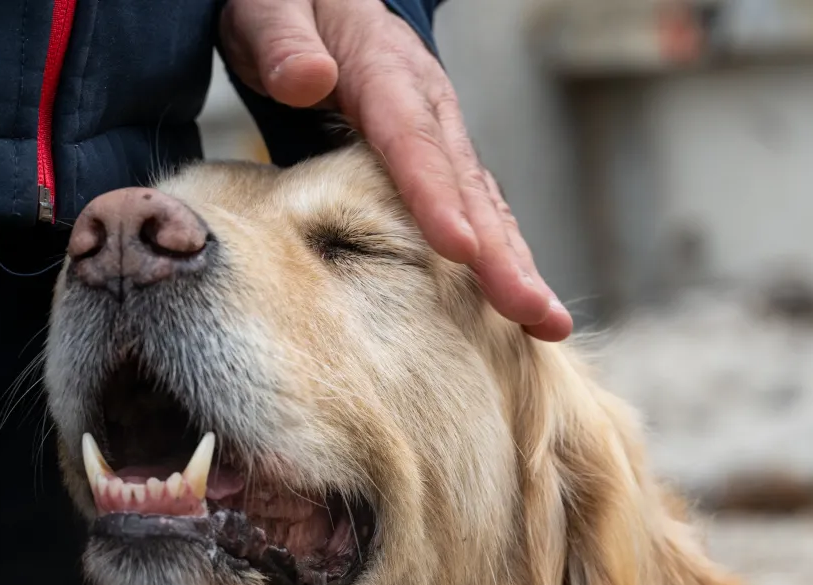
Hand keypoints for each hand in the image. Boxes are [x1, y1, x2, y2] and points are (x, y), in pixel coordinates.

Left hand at [219, 0, 572, 340]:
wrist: (321, 3)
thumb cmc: (287, 10)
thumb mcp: (268, 11)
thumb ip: (283, 42)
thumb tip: (307, 79)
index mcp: (386, 71)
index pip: (413, 140)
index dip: (438, 196)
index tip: (459, 250)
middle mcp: (428, 107)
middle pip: (468, 185)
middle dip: (501, 254)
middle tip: (533, 313)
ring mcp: (440, 136)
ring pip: (484, 204)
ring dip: (514, 265)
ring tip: (544, 325)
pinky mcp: (438, 161)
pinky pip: (474, 209)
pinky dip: (498, 255)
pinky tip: (512, 304)